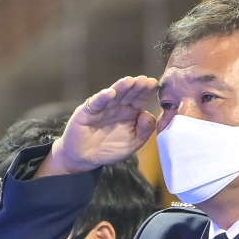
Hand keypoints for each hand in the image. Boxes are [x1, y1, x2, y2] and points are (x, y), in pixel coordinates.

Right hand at [42, 76, 158, 175]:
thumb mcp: (133, 143)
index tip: (154, 83)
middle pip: (128, 94)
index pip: (139, 99)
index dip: (146, 91)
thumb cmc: (110, 149)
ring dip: (121, 87)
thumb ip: (144, 131)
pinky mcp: (88, 111)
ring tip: (130, 81)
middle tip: (144, 80)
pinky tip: (111, 93)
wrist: (85, 157)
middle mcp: (117, 107)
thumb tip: (147, 114)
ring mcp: (103, 107)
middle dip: (136, 86)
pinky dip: (103, 97)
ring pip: (113, 95)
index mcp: (130, 112)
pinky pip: (96, 103)